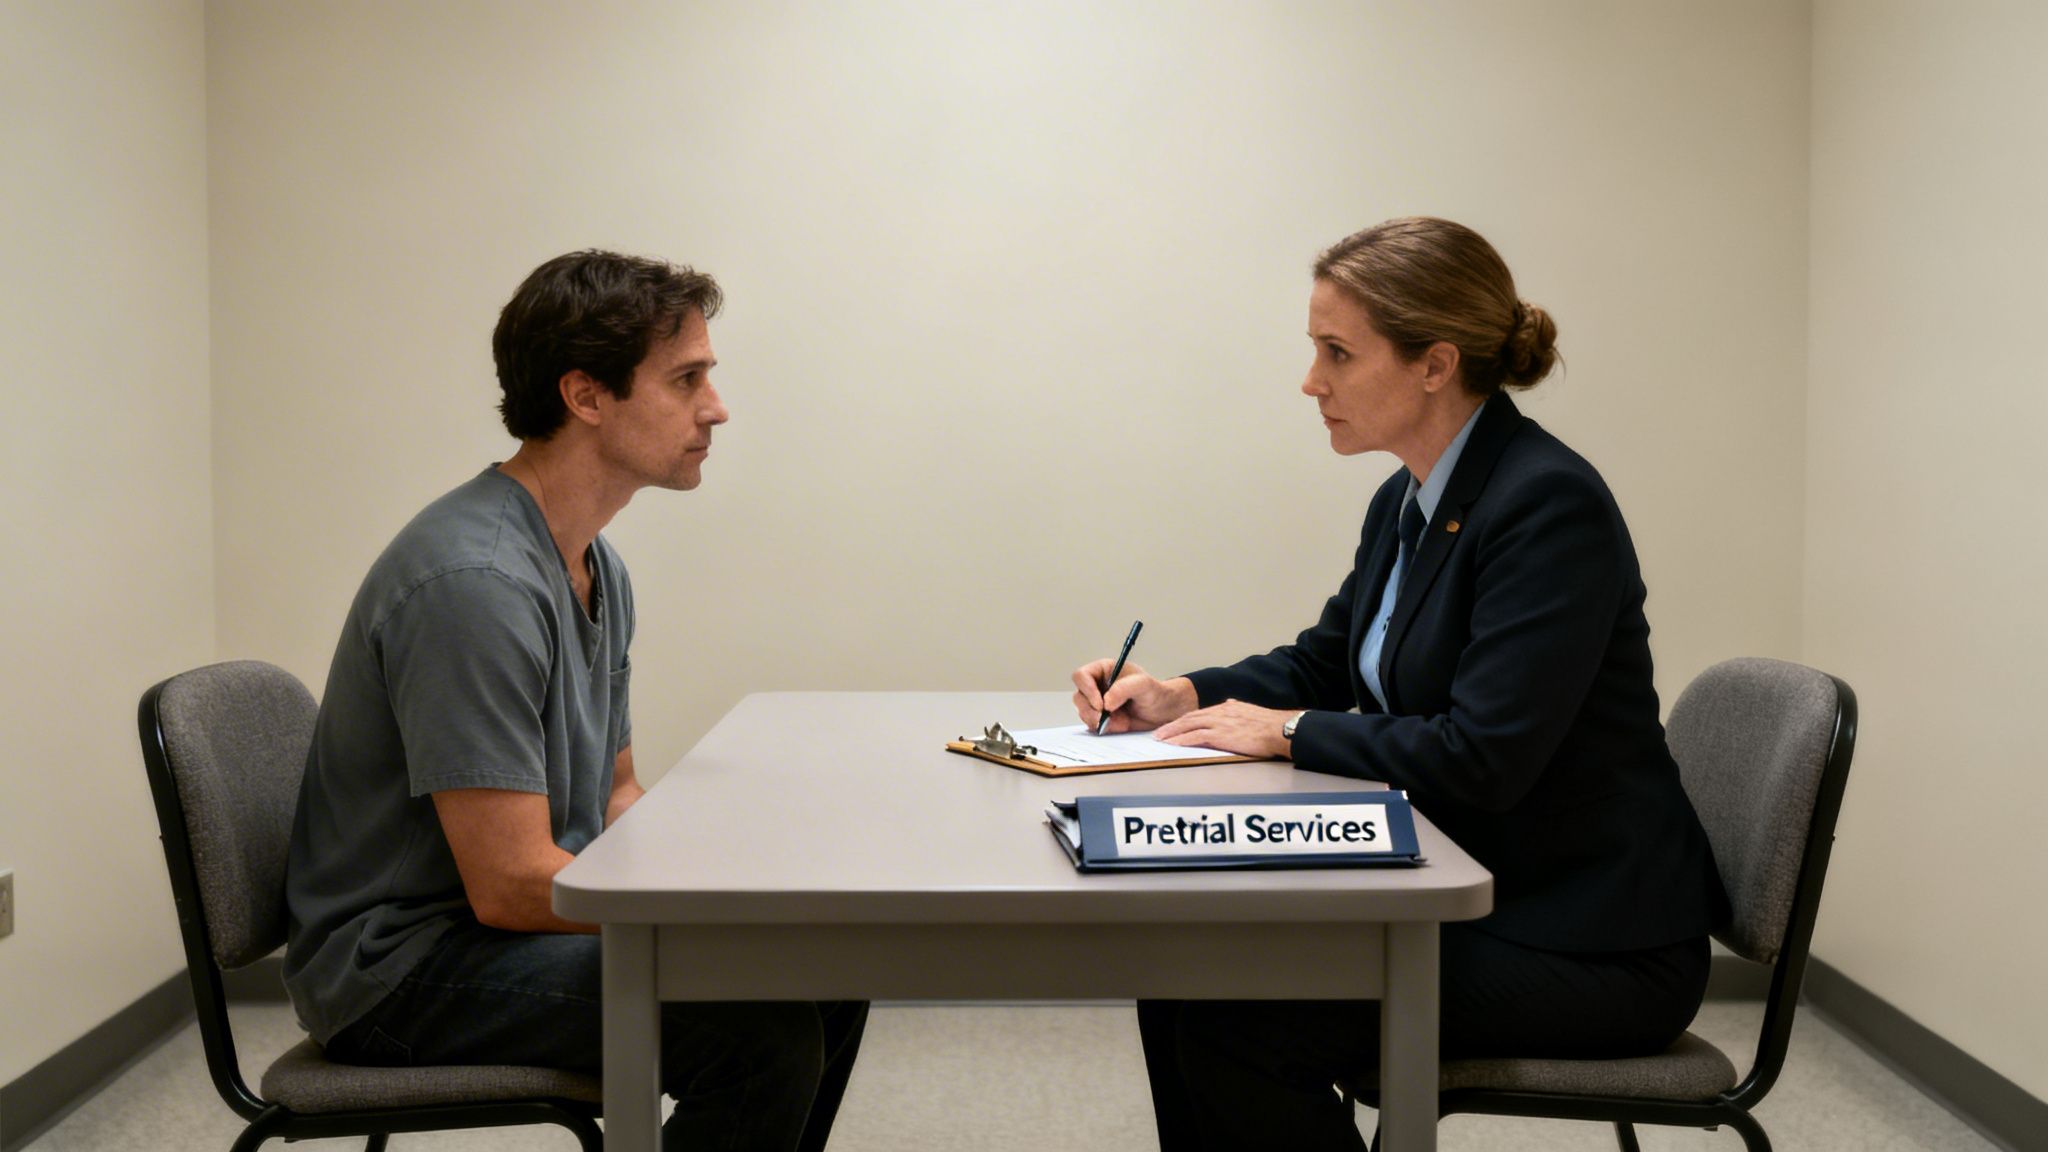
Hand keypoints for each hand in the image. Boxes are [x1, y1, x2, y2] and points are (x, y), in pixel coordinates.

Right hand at [1070, 660, 1197, 732]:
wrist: (1163, 711)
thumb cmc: (1155, 692)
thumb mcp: (1143, 684)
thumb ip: (1123, 688)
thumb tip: (1106, 702)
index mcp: (1103, 670)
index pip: (1081, 676)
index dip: (1087, 689)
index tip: (1100, 704)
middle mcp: (1097, 686)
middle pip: (1079, 697)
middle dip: (1091, 710)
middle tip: (1106, 717)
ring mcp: (1097, 703)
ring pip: (1083, 712)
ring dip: (1097, 720)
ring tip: (1119, 720)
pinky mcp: (1101, 718)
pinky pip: (1091, 725)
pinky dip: (1102, 728)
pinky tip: (1119, 725)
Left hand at [1154, 699, 1298, 759]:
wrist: (1280, 729)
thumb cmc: (1270, 725)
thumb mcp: (1250, 710)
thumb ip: (1236, 708)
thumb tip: (1229, 704)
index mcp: (1227, 707)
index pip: (1199, 713)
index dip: (1183, 720)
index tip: (1172, 726)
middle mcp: (1220, 712)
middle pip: (1189, 718)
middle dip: (1172, 726)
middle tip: (1158, 733)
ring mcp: (1220, 723)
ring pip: (1189, 725)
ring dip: (1172, 733)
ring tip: (1160, 739)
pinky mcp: (1221, 734)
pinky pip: (1196, 736)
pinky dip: (1182, 740)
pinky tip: (1173, 744)